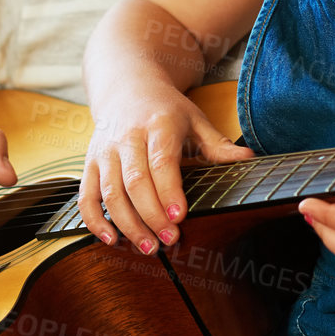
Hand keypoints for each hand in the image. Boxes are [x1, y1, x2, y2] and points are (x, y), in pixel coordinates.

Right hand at [78, 84, 253, 253]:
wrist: (127, 87)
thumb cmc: (165, 110)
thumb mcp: (195, 119)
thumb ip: (218, 144)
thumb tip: (248, 158)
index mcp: (158, 125)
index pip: (161, 162)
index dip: (168, 192)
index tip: (180, 218)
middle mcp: (127, 138)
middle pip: (135, 182)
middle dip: (151, 216)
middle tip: (169, 241)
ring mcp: (105, 152)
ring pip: (110, 192)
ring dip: (127, 224)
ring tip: (148, 248)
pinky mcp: (89, 163)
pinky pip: (86, 196)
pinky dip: (95, 220)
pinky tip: (111, 239)